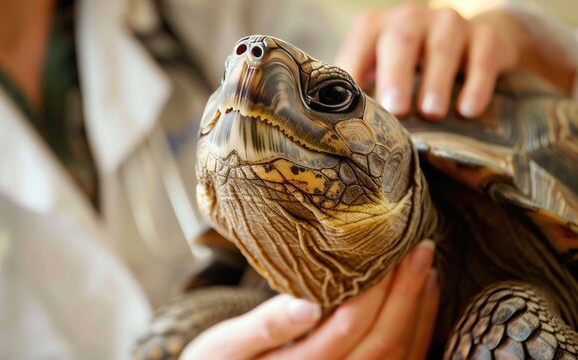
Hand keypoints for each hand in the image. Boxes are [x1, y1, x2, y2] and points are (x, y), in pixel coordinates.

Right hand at [181, 240, 438, 359]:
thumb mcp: (227, 345)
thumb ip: (266, 326)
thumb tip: (308, 304)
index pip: (347, 328)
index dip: (374, 290)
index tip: (390, 249)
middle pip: (383, 344)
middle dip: (407, 294)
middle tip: (423, 248)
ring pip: (398, 358)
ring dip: (418, 312)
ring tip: (428, 269)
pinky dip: (417, 333)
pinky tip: (421, 301)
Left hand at [335, 4, 525, 119]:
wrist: (471, 44)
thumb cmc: (409, 68)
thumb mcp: (380, 72)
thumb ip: (359, 92)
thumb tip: (334, 130)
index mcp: (376, 27)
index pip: (360, 44)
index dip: (354, 72)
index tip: (351, 107)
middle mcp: (411, 18)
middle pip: (400, 40)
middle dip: (396, 75)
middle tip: (395, 110)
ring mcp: (449, 23)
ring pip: (442, 47)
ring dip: (436, 82)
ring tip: (432, 113)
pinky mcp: (486, 36)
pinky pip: (482, 57)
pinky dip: (476, 84)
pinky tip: (469, 111)